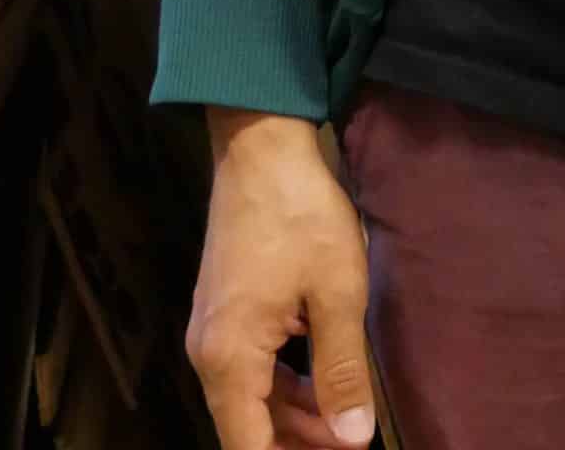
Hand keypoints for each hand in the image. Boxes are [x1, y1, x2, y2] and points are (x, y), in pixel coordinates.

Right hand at [186, 107, 376, 449]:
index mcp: (229, 360)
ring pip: (252, 399)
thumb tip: (354, 440)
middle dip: (300, 443)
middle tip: (353, 440)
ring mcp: (213, 331)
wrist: (261, 144)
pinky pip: (252, 368)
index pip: (248, 449)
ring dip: (297, 416)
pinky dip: (286, 384)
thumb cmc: (301, 215)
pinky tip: (323, 379)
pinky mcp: (225, 311)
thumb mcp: (336, 291)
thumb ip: (342, 370)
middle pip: (248, 429)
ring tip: (347, 420)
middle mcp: (210, 355)